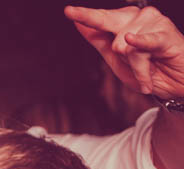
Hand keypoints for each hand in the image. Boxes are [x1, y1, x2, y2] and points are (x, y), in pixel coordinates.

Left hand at [65, 5, 183, 97]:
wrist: (174, 84)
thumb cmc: (147, 69)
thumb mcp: (115, 58)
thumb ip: (98, 40)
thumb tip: (78, 23)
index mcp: (124, 21)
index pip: (101, 18)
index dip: (84, 15)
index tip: (68, 12)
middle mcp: (139, 17)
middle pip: (110, 25)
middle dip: (113, 47)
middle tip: (127, 60)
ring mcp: (154, 22)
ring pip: (124, 45)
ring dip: (135, 65)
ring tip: (148, 67)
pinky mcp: (166, 34)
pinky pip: (144, 42)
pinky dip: (139, 48)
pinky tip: (131, 41)